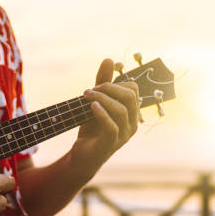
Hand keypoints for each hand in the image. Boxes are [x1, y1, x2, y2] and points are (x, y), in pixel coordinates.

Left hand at [71, 59, 139, 175]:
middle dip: (109, 88)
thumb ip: (103, 83)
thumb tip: (110, 59)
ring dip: (102, 99)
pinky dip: (102, 114)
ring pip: (121, 110)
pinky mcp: (111, 144)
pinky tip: (91, 106)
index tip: (96, 85)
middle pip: (130, 97)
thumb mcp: (96, 102)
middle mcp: (132, 123)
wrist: (81, 156)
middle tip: (90, 90)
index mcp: (132, 113)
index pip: (133, 89)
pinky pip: (112, 126)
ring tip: (86, 96)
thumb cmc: (91, 129)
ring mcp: (123, 135)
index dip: (115, 83)